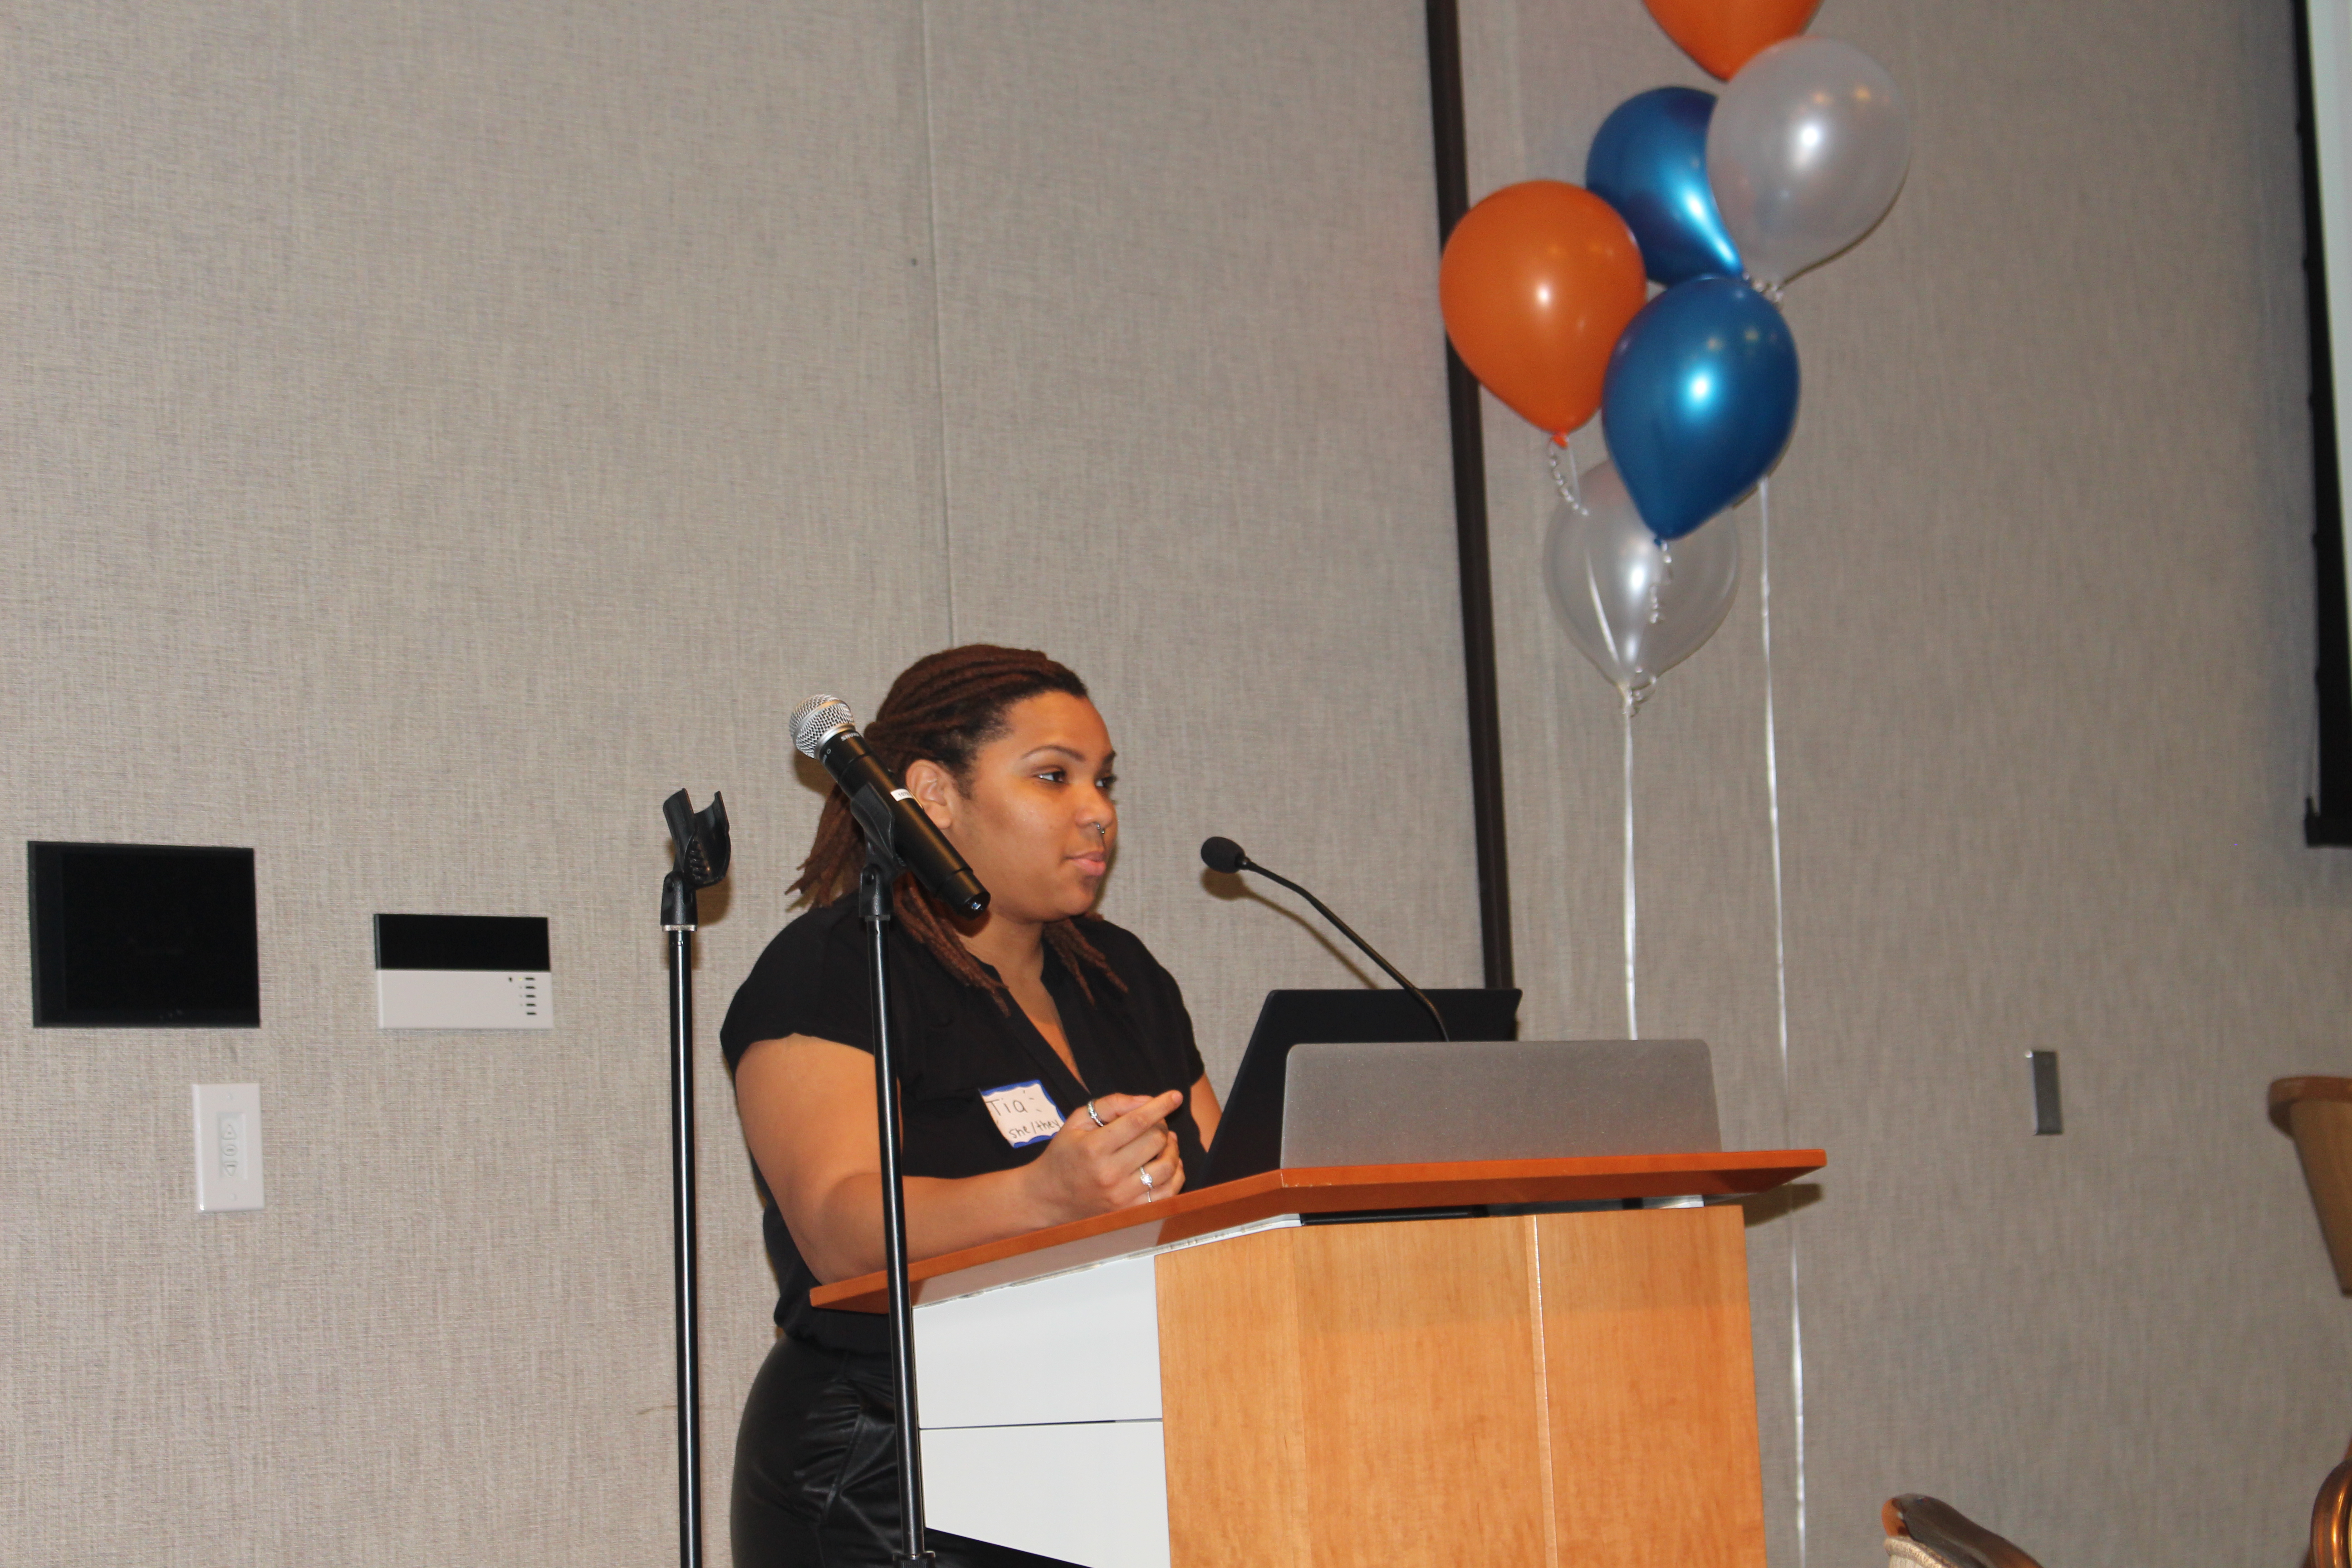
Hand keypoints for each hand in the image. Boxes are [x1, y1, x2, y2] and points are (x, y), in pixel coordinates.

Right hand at [1023, 1090, 1186, 1223]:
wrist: (1047, 1198)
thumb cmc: (1064, 1155)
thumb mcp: (1077, 1121)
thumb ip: (1111, 1105)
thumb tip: (1146, 1101)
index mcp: (1094, 1148)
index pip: (1137, 1122)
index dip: (1160, 1106)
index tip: (1175, 1096)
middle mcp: (1109, 1174)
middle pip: (1154, 1141)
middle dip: (1161, 1126)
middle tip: (1156, 1123)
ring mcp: (1122, 1197)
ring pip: (1166, 1166)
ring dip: (1172, 1148)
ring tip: (1166, 1140)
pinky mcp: (1131, 1212)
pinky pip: (1167, 1192)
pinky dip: (1175, 1174)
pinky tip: (1170, 1162)